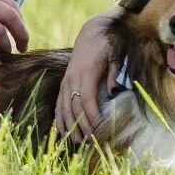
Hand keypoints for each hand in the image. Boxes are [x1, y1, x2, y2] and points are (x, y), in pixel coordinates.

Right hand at [54, 13, 116, 142]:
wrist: (93, 31)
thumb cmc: (108, 44)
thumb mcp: (116, 54)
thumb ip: (115, 72)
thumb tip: (114, 92)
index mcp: (87, 71)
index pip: (87, 100)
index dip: (91, 117)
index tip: (98, 131)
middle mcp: (74, 77)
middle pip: (75, 107)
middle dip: (82, 126)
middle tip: (91, 143)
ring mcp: (67, 79)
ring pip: (64, 106)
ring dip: (70, 125)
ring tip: (78, 142)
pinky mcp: (65, 81)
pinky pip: (59, 102)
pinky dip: (60, 117)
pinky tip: (62, 131)